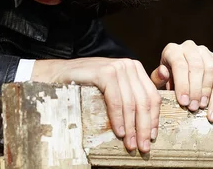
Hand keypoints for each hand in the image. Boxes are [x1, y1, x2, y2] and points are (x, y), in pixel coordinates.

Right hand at [32, 57, 160, 152]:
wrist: (58, 75)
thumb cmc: (85, 85)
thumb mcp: (113, 88)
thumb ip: (130, 95)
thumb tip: (149, 121)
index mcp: (134, 68)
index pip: (152, 96)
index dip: (154, 119)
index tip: (152, 137)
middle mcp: (128, 65)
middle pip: (144, 101)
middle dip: (145, 127)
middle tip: (143, 147)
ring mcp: (117, 67)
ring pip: (131, 103)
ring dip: (132, 127)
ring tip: (130, 144)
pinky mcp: (105, 73)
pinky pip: (116, 101)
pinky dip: (118, 119)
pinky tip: (118, 132)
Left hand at [150, 40, 212, 121]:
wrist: (177, 75)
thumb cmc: (166, 78)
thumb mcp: (158, 79)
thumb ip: (158, 78)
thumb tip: (163, 72)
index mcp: (172, 50)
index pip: (179, 64)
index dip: (182, 84)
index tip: (183, 102)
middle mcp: (189, 47)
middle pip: (196, 67)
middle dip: (195, 89)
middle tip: (192, 107)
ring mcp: (204, 52)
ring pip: (211, 69)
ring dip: (207, 91)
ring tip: (201, 107)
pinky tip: (212, 112)